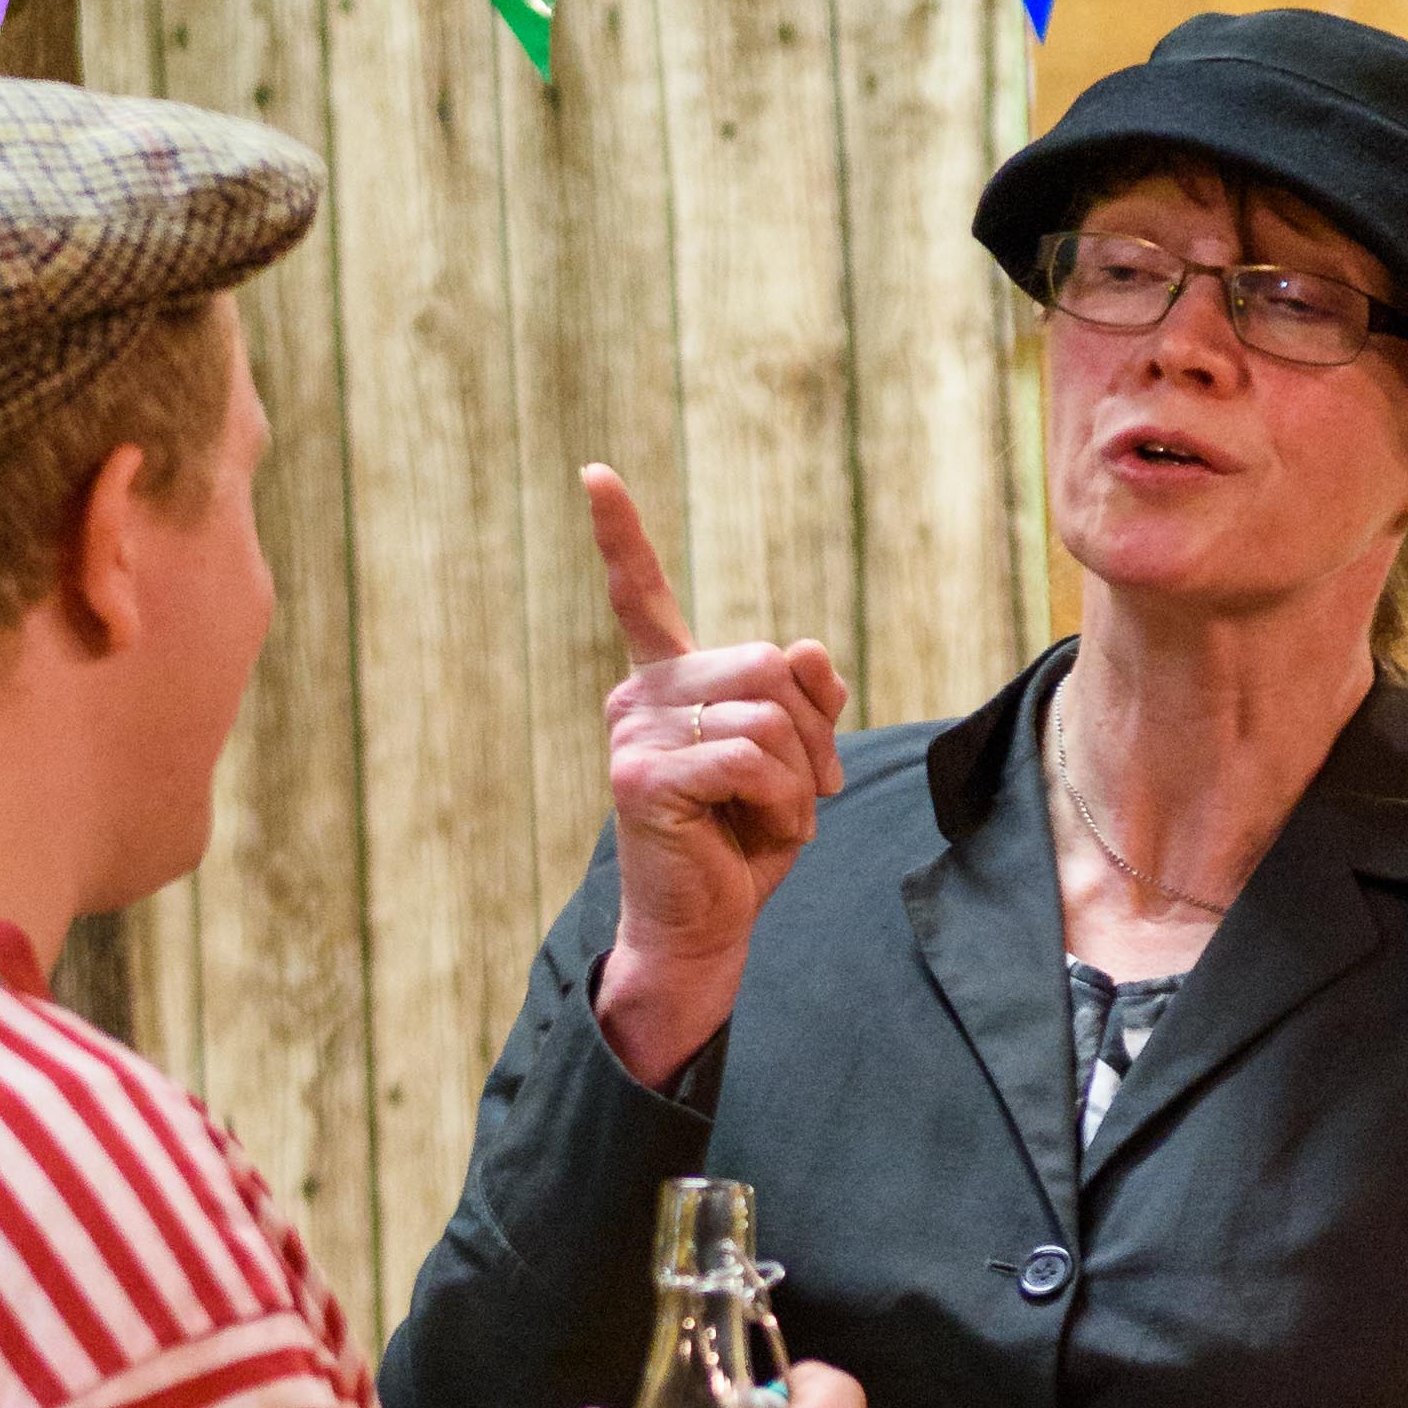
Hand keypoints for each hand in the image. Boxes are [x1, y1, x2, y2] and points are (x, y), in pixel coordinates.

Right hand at [582, 467, 847, 1084]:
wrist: (705, 933)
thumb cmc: (743, 848)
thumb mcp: (792, 762)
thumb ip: (804, 700)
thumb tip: (810, 654)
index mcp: (666, 686)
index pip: (640, 597)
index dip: (620, 536)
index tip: (594, 474)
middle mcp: (639, 698)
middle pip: (770, 661)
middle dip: (813, 733)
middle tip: (803, 797)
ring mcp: (634, 734)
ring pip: (771, 713)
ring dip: (803, 779)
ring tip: (776, 823)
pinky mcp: (644, 777)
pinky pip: (752, 758)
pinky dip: (784, 803)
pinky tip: (762, 836)